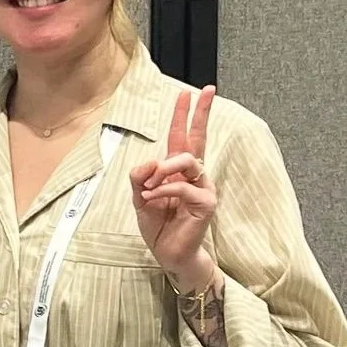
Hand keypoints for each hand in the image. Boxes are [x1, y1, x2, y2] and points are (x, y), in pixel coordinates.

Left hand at [130, 83, 219, 291]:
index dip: (186, 115)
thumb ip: (140, 178)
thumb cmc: (159, 226)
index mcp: (178, 171)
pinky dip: (164, 190)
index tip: (190, 92)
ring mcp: (203, 188)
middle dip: (200, 113)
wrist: (169, 254)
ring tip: (148, 186)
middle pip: (198, 139)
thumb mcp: (140, 198)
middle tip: (204, 92)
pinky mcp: (206, 203)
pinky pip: (183, 187)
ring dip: (164, 169)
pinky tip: (152, 198)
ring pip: (187, 162)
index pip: (183, 137)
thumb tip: (150, 162)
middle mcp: (194, 176)